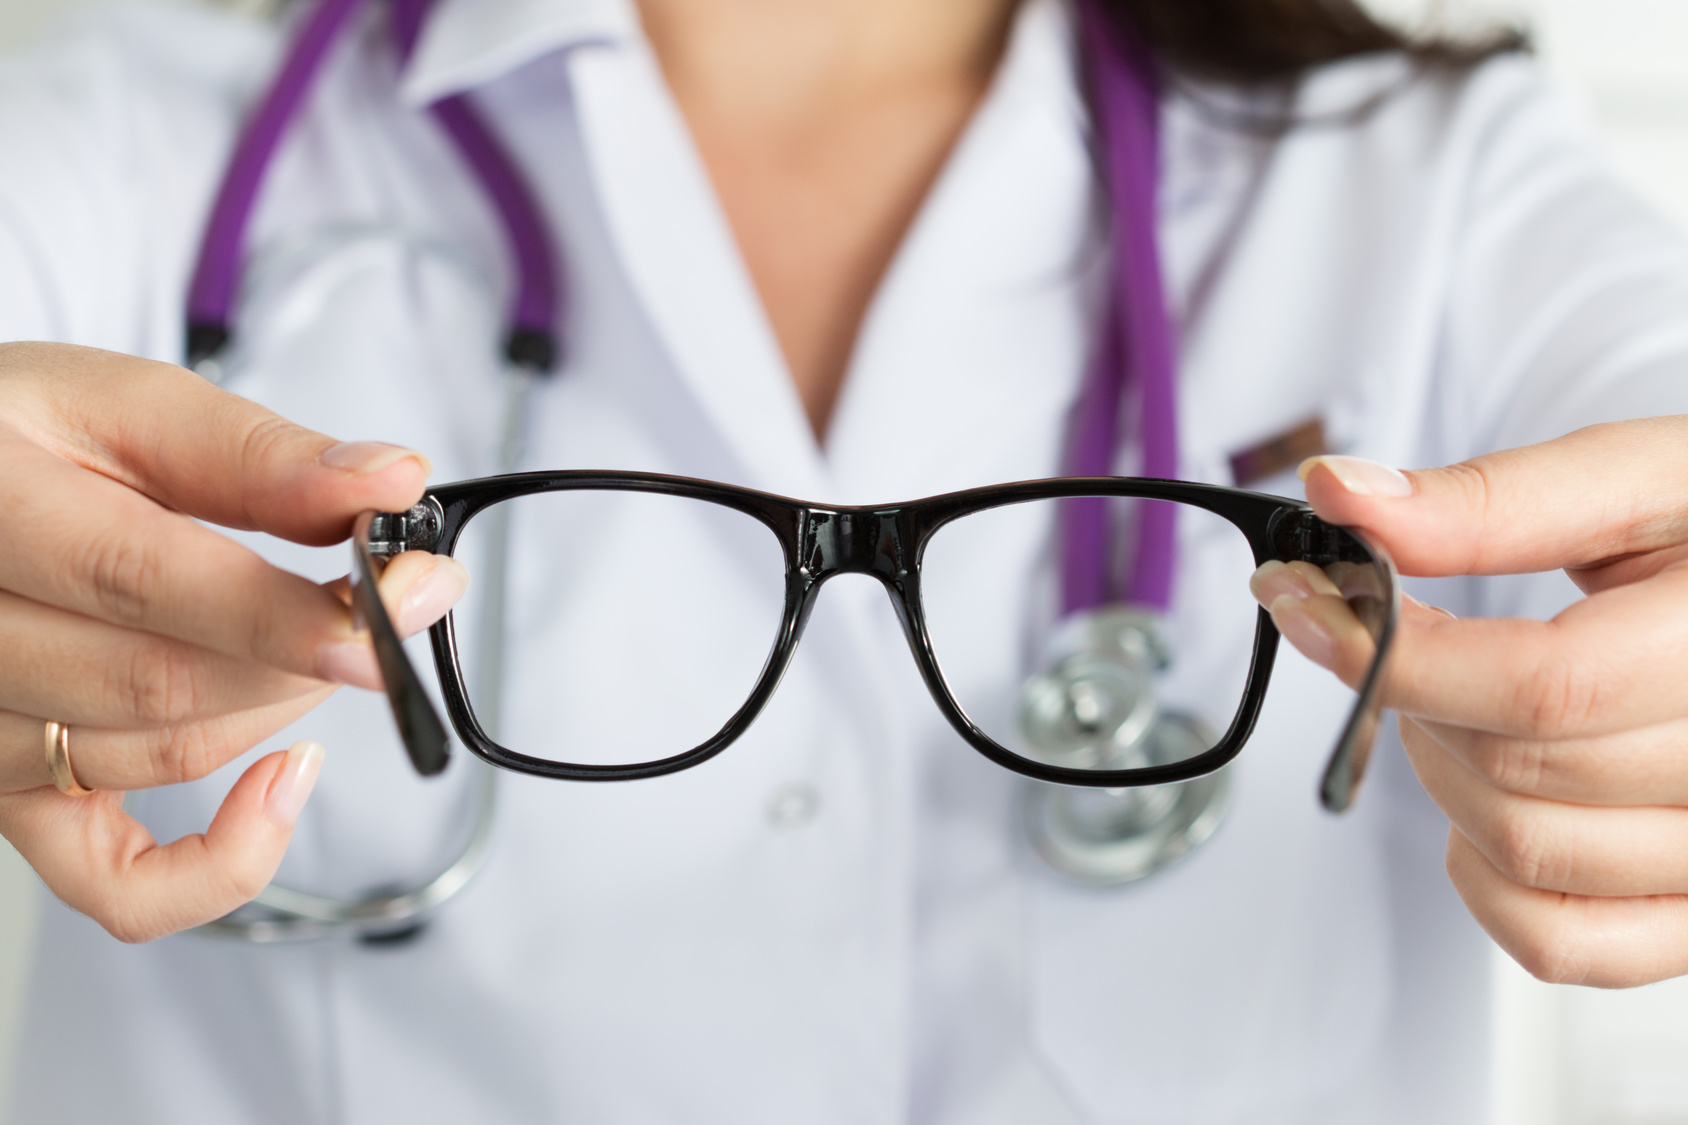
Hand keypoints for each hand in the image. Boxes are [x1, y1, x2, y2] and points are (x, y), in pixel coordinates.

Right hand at [0, 343, 467, 941]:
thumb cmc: (26, 441)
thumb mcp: (126, 406)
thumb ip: (256, 453)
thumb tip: (386, 481)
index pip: (141, 579)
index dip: (288, 606)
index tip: (408, 596)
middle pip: (163, 682)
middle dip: (310, 648)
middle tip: (390, 602)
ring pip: (163, 753)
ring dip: (279, 704)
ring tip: (313, 636)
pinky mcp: (12, 796)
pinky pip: (113, 883)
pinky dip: (221, 862)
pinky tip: (280, 784)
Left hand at [1249, 417, 1687, 987]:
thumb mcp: (1634, 481)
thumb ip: (1490, 499)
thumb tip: (1338, 492)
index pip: (1538, 691)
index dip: (1394, 654)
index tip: (1302, 596)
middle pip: (1512, 770)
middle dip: (1412, 696)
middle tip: (1400, 635)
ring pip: (1524, 854)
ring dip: (1442, 776)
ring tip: (1456, 700)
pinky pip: (1561, 942)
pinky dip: (1484, 877)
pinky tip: (1483, 794)